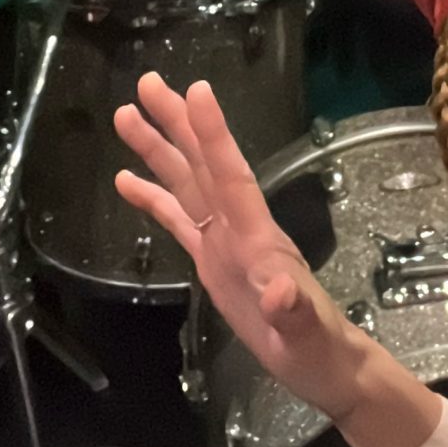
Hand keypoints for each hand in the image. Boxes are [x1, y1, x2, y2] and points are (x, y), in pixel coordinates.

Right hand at [113, 73, 372, 418]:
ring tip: (124, 116)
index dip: (215, 136)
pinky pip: (178, 220)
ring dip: (157, 150)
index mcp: (258, 237)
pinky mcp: (213, 261)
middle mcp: (239, 228)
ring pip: (185, 184)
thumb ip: (292, 311)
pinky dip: (153, 199)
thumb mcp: (306, 334)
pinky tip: (126, 180)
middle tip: (147, 82)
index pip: (233, 176)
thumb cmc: (318, 347)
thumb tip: (277, 290)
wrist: (323, 364)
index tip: (197, 91)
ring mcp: (225, 242)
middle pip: (202, 165)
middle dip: (177, 123)